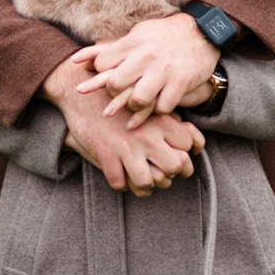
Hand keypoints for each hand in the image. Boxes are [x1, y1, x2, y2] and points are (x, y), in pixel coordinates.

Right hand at [43, 57, 203, 194]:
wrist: (81, 90)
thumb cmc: (117, 97)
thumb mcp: (147, 103)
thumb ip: (170, 120)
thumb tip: (192, 141)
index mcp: (160, 120)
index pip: (187, 145)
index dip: (185, 155)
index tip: (178, 159)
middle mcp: (147, 134)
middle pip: (174, 166)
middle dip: (169, 174)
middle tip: (160, 173)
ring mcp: (126, 146)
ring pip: (147, 181)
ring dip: (144, 184)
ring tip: (141, 179)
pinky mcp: (106, 155)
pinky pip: (119, 183)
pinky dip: (121, 184)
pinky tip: (121, 176)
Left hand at [71, 12, 219, 126]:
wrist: (202, 32)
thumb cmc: (164, 34)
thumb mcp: (138, 33)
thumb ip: (111, 48)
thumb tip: (79, 59)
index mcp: (133, 43)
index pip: (103, 63)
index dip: (99, 75)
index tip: (102, 80)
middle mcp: (145, 56)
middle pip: (115, 83)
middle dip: (112, 95)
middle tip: (114, 100)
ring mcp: (163, 70)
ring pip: (137, 99)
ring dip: (134, 108)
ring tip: (134, 109)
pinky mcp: (180, 82)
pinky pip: (163, 107)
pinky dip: (158, 112)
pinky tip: (156, 112)